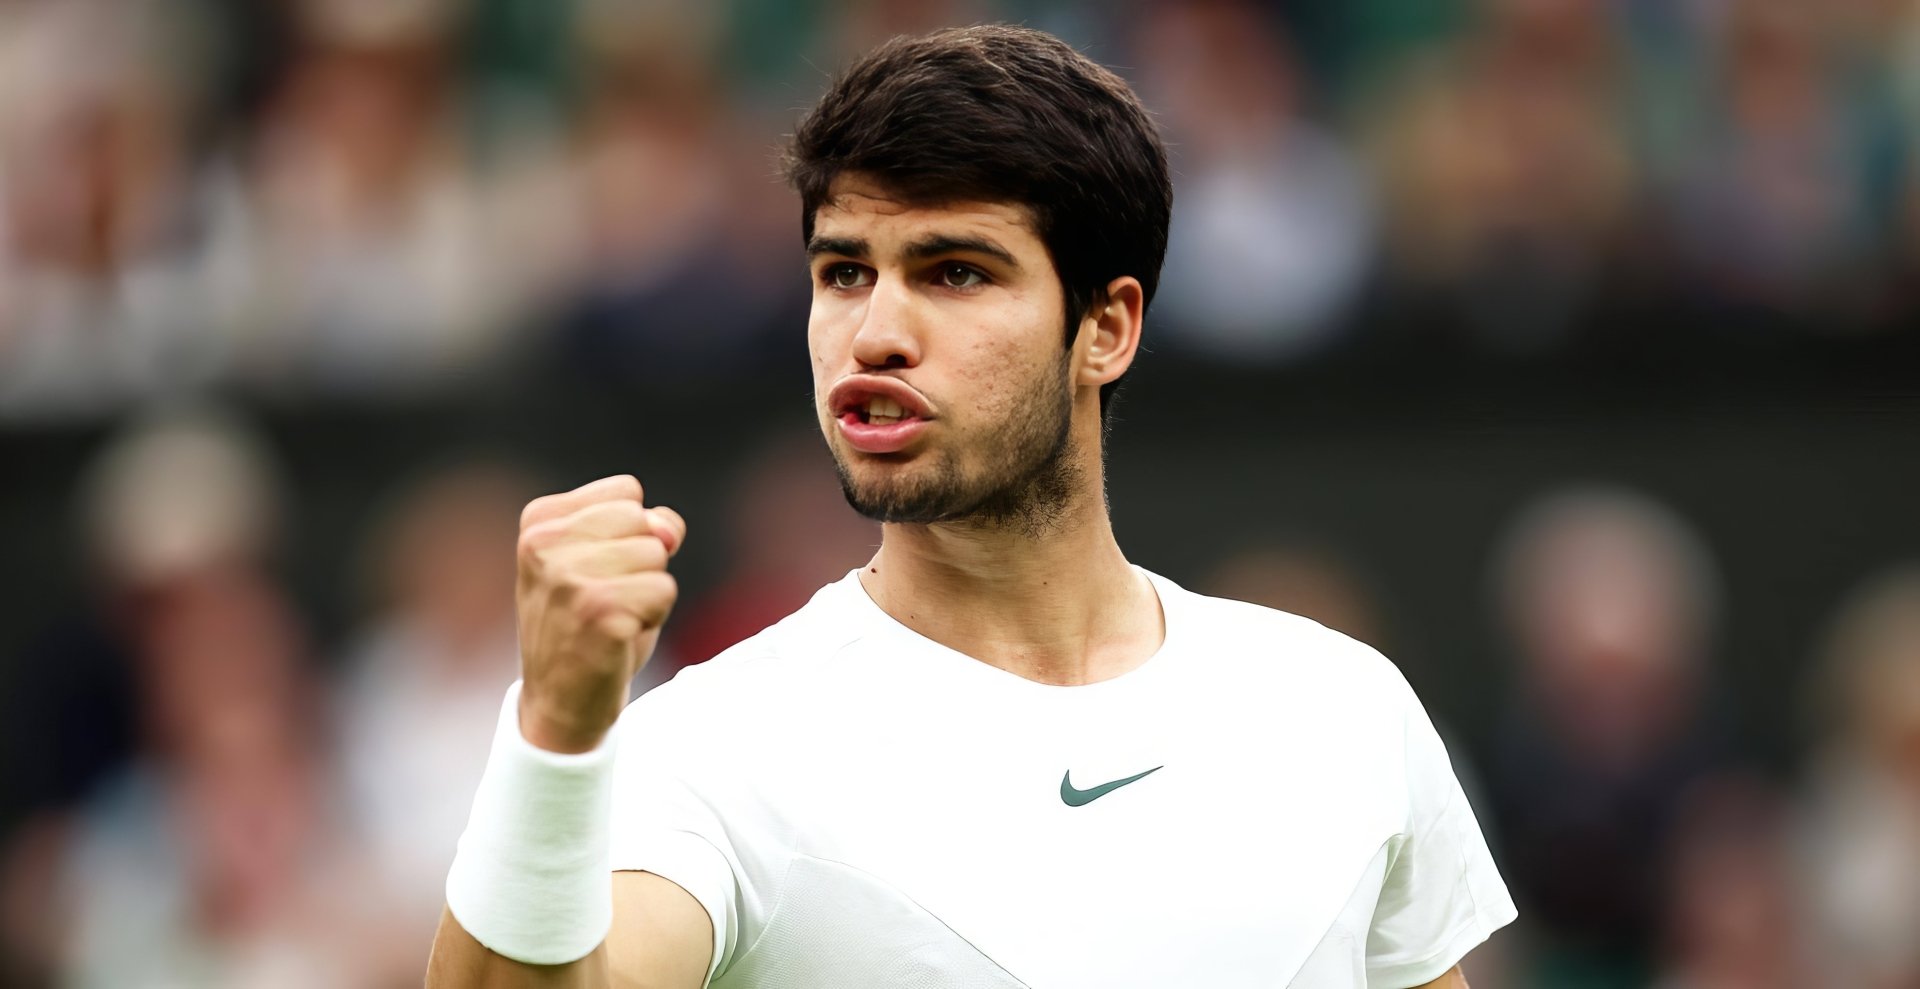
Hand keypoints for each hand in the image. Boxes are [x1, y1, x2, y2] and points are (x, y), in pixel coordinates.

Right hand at [514, 475, 685, 752]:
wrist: (558, 701)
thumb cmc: (587, 624)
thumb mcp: (607, 561)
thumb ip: (645, 526)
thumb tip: (667, 530)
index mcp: (539, 521)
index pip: (626, 492)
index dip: (630, 533)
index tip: (596, 570)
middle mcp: (545, 543)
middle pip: (644, 521)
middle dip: (642, 562)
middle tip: (606, 600)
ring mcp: (569, 577)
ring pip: (658, 556)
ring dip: (649, 592)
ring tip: (612, 618)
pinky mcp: (599, 610)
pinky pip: (664, 591)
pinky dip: (654, 618)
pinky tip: (618, 637)